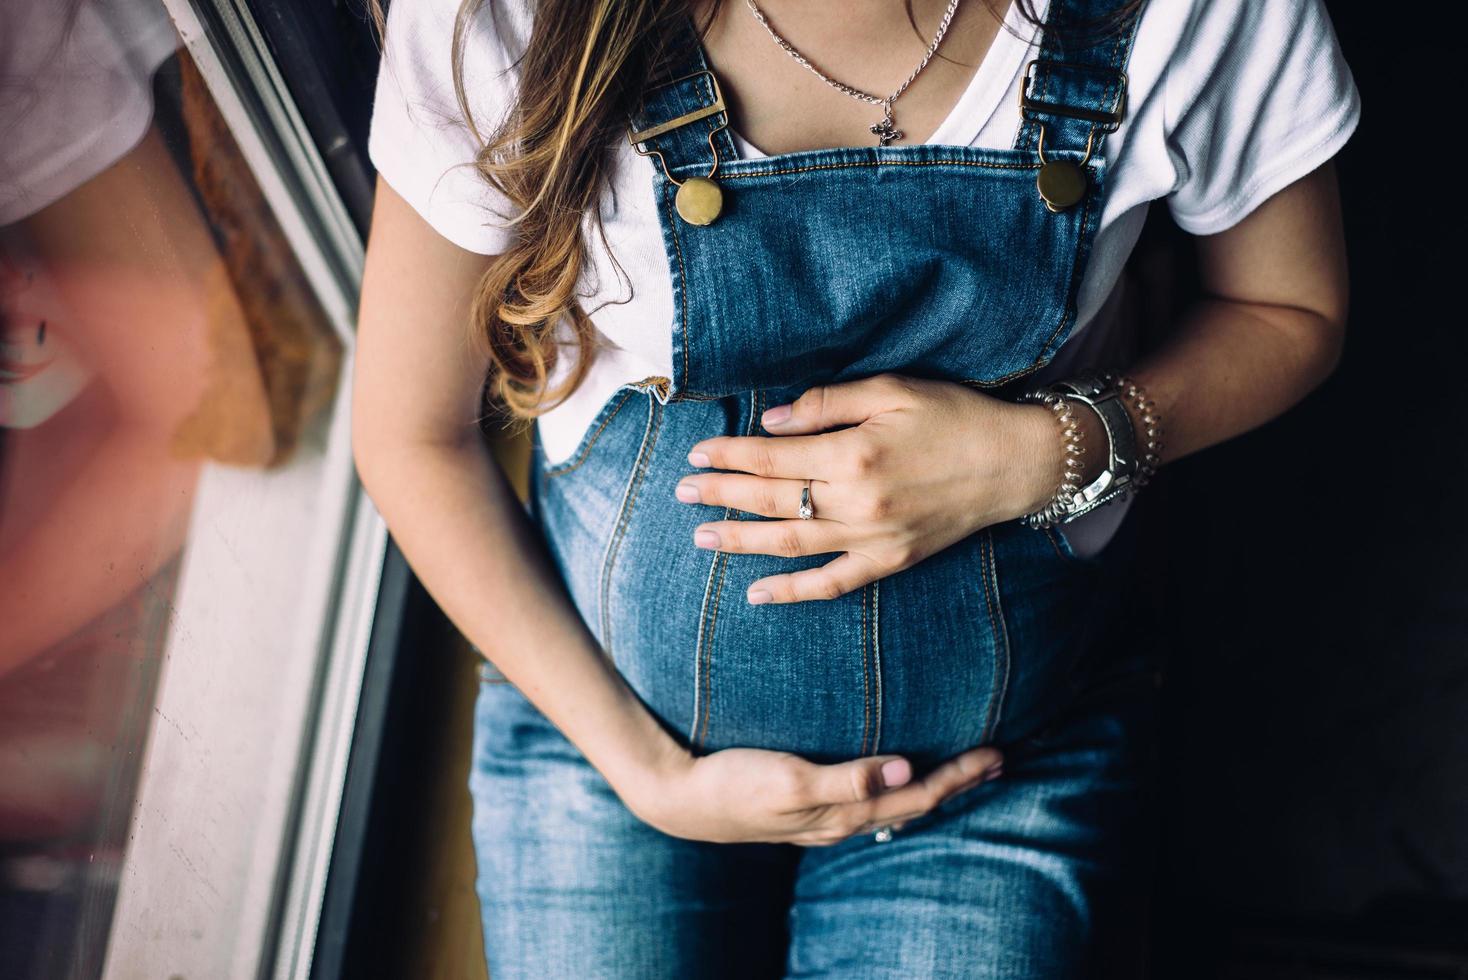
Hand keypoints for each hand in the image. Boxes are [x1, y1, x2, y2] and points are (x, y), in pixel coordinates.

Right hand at [619, 741, 1004, 845]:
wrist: (682, 798)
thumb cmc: (734, 782)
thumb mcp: (789, 778)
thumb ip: (847, 778)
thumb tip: (906, 771)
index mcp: (843, 813)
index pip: (917, 797)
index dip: (959, 777)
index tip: (995, 755)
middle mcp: (840, 820)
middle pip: (913, 805)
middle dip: (957, 783)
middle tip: (997, 759)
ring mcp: (823, 817)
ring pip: (892, 807)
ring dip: (930, 787)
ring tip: (959, 768)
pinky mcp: (806, 805)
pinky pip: (866, 800)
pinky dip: (894, 786)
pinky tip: (893, 774)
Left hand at [676, 373, 1067, 603]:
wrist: (1013, 463)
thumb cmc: (954, 416)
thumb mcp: (892, 389)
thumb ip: (827, 402)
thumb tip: (771, 421)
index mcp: (854, 453)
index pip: (773, 456)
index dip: (730, 454)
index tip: (696, 453)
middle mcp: (856, 501)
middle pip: (772, 499)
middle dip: (722, 495)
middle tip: (681, 492)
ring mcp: (872, 538)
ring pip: (790, 543)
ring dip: (740, 542)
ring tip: (701, 537)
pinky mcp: (889, 562)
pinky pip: (831, 584)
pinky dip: (792, 592)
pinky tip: (756, 594)